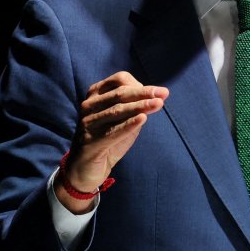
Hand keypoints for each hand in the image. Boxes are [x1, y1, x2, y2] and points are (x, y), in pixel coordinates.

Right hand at [57, 71, 168, 210]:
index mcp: (96, 95)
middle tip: (164, 94)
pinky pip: (112, 130)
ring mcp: (87, 123)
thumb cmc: (107, 141)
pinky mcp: (90, 141)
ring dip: (140, 106)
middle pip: (120, 94)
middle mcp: (89, 105)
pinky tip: (142, 119)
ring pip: (117, 110)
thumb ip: (134, 109)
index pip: (119, 81)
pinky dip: (128, 124)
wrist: (85, 169)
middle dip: (144, 93)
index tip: (159, 92)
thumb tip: (156, 98)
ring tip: (158, 104)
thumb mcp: (122, 121)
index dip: (140, 85)